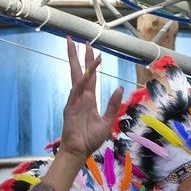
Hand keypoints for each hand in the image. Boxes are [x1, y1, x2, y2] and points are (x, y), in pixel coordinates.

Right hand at [56, 41, 123, 158]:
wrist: (79, 151)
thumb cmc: (91, 139)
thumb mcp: (108, 121)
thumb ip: (113, 105)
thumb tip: (120, 88)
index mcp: (89, 99)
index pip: (91, 77)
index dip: (92, 63)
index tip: (92, 49)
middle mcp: (81, 97)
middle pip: (80, 71)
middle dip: (78, 55)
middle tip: (78, 39)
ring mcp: (74, 100)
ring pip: (76, 76)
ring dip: (76, 61)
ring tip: (76, 45)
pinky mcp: (70, 107)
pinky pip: (76, 91)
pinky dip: (81, 82)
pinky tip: (86, 73)